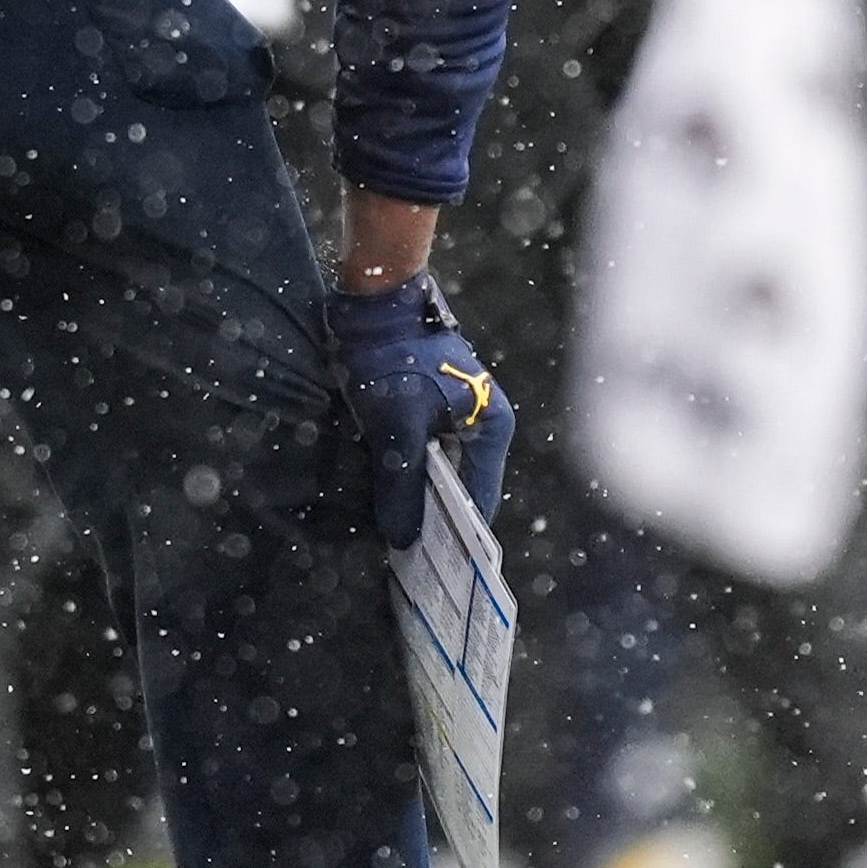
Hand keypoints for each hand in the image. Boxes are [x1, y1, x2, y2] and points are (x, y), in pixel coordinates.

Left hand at [328, 269, 512, 550]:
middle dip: (434, 518)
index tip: (432, 569)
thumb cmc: (394, 358)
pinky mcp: (431, 402)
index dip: (457, 536)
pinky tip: (381, 489)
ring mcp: (457, 411)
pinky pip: (423, 450)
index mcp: (491, 425)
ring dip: (416, 494)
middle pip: (460, 486)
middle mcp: (483, 420)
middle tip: (403, 555)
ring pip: (439, 469)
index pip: (481, 500)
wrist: (375, 298)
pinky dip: (406, 470)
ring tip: (390, 528)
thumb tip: (402, 539)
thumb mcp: (396, 427)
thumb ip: (401, 485)